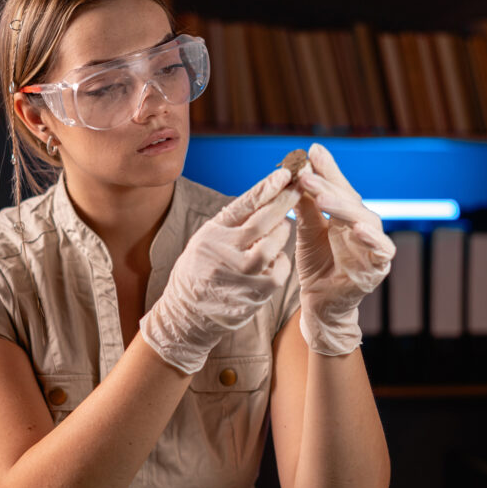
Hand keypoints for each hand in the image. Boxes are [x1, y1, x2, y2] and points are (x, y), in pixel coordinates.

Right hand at [140, 167, 300, 373]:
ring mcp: (240, 276)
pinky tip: (276, 256)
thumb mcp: (208, 236)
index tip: (283, 174)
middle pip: (262, 223)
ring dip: (282, 233)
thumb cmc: (201, 267)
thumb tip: (267, 189)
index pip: (243, 205)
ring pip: (273, 246)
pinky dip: (282, 260)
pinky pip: (279, 270)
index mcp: (213, 234)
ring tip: (281, 227)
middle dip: (283, 202)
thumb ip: (234, 217)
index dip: (265, 188)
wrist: (188, 313)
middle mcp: (224, 253)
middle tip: (297, 188)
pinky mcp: (254, 294)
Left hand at [294, 143, 394, 355]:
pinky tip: (358, 228)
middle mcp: (364, 225)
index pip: (338, 188)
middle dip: (328, 186)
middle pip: (350, 201)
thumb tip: (300, 168)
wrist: (319, 303)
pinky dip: (372, 239)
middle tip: (306, 175)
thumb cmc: (317, 264)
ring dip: (345, 209)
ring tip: (324, 198)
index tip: (309, 151)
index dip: (326, 170)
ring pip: (366, 221)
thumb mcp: (307, 230)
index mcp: (347, 214)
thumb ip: (307, 203)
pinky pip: (381, 250)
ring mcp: (373, 246)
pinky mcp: (379, 267)